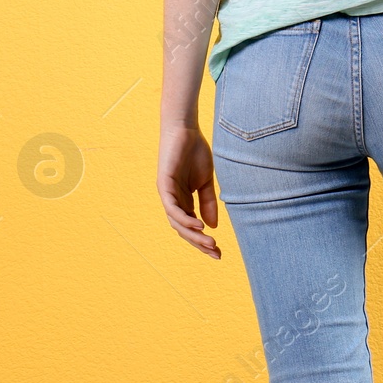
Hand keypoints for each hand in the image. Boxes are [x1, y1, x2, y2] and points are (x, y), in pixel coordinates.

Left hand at [156, 121, 220, 258]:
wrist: (186, 129)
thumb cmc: (195, 152)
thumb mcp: (206, 182)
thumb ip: (208, 203)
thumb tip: (212, 226)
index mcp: (183, 200)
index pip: (192, 227)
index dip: (204, 241)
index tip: (219, 253)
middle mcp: (173, 200)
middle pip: (184, 230)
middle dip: (199, 243)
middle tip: (216, 253)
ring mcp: (167, 194)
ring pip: (177, 223)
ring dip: (193, 235)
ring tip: (209, 243)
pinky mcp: (164, 185)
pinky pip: (173, 208)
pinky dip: (185, 219)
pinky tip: (199, 226)